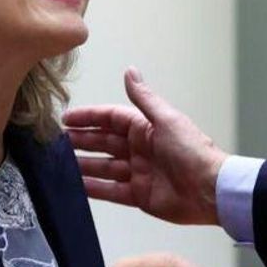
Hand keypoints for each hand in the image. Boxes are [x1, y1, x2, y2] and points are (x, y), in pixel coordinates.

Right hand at [65, 68, 228, 225]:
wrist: (210, 190)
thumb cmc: (192, 151)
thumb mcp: (166, 120)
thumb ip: (144, 98)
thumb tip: (130, 71)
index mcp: (145, 129)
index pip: (110, 119)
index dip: (89, 118)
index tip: (66, 119)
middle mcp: (139, 149)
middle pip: (103, 143)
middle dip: (81, 141)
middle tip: (56, 142)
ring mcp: (138, 173)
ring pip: (104, 167)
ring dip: (83, 165)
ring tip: (59, 164)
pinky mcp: (139, 196)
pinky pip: (111, 190)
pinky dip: (94, 189)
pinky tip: (76, 186)